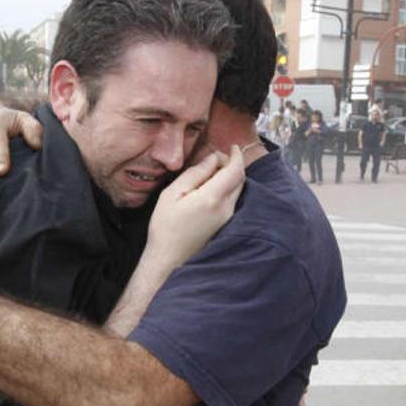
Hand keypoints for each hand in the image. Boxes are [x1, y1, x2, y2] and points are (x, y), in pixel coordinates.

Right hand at [144, 145, 244, 270]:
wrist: (169, 259)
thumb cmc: (166, 226)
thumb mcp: (173, 193)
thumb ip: (195, 173)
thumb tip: (213, 159)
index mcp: (212, 198)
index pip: (235, 170)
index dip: (236, 155)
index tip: (233, 146)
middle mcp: (226, 208)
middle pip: (240, 179)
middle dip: (232, 164)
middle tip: (216, 158)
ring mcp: (227, 217)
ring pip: (238, 189)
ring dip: (230, 176)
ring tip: (211, 171)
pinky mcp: (225, 224)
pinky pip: (233, 199)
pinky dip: (227, 187)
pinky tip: (211, 187)